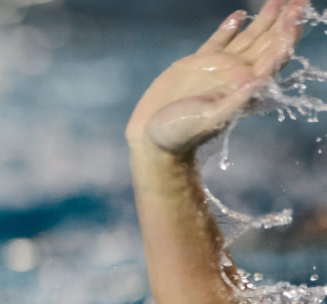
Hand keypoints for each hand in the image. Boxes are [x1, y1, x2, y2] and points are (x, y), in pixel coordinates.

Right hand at [127, 0, 307, 156]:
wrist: (154, 142)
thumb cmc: (182, 135)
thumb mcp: (210, 119)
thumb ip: (236, 100)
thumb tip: (260, 79)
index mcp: (245, 85)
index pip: (274, 55)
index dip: (287, 35)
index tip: (295, 15)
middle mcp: (236, 73)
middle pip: (267, 41)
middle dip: (284, 20)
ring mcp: (217, 67)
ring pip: (247, 37)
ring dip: (264, 19)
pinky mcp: (196, 65)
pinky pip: (217, 41)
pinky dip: (229, 27)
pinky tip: (239, 16)